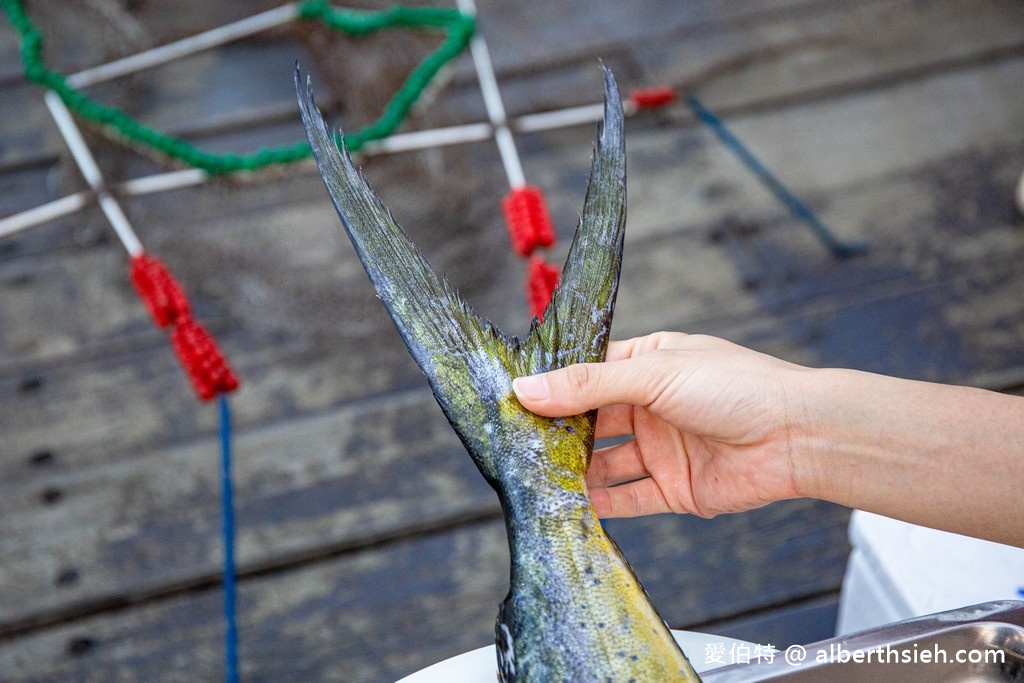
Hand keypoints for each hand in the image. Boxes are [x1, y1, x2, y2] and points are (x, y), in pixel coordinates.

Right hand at [513, 332, 807, 518]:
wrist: (798, 436)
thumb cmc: (738, 386)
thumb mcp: (654, 374)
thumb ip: (588, 385)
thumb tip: (528, 389)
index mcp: (648, 365)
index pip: (588, 375)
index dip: (553, 388)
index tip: (513, 400)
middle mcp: (651, 406)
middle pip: (591, 422)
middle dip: (557, 433)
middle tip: (516, 445)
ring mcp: (661, 448)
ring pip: (605, 463)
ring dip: (574, 471)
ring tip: (535, 478)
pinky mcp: (674, 487)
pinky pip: (629, 498)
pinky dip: (601, 504)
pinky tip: (571, 506)